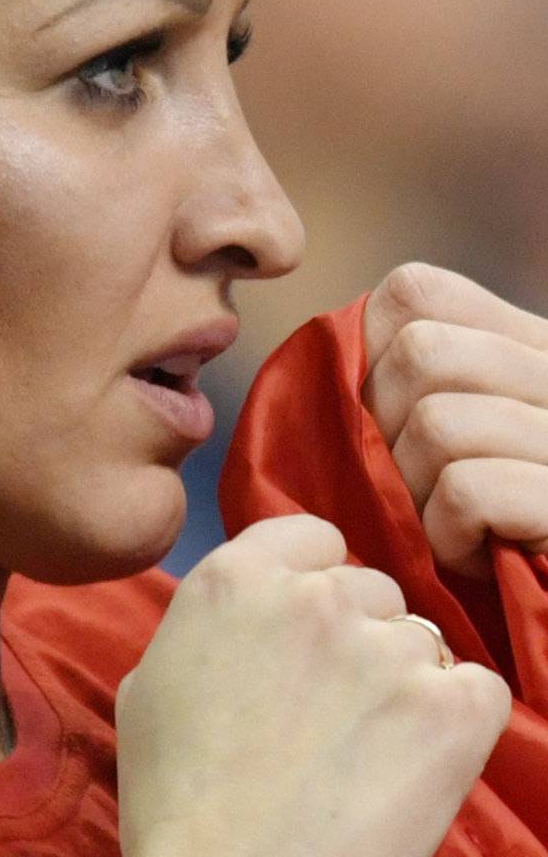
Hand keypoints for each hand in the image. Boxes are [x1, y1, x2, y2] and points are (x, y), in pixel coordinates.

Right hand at [117, 513, 509, 856]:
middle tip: (331, 716)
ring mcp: (392, 648)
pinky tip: (408, 772)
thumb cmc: (174, 804)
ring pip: (422, 643)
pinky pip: (476, 691)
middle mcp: (318, 596)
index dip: (312, 585)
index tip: (305, 638)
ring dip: (402, 686)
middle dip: (358, 639)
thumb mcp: (146, 687)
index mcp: (235, 580)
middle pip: (371, 590)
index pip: (312, 538)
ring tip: (364, 759)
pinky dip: (455, 728)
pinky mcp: (455, 708)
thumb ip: (204, 629)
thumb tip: (241, 625)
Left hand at [363, 261, 547, 577]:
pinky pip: (468, 490)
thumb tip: (330, 357)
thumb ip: (406, 390)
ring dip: (420, 497)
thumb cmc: (484, 546)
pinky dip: (451, 538)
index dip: (371, 362)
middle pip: (421, 354)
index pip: (414, 294)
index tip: (391, 431)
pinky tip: (482, 562)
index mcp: (534, 344)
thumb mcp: (449, 448)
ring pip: (437, 421)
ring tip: (456, 533)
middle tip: (425, 498)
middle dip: (392, 437)